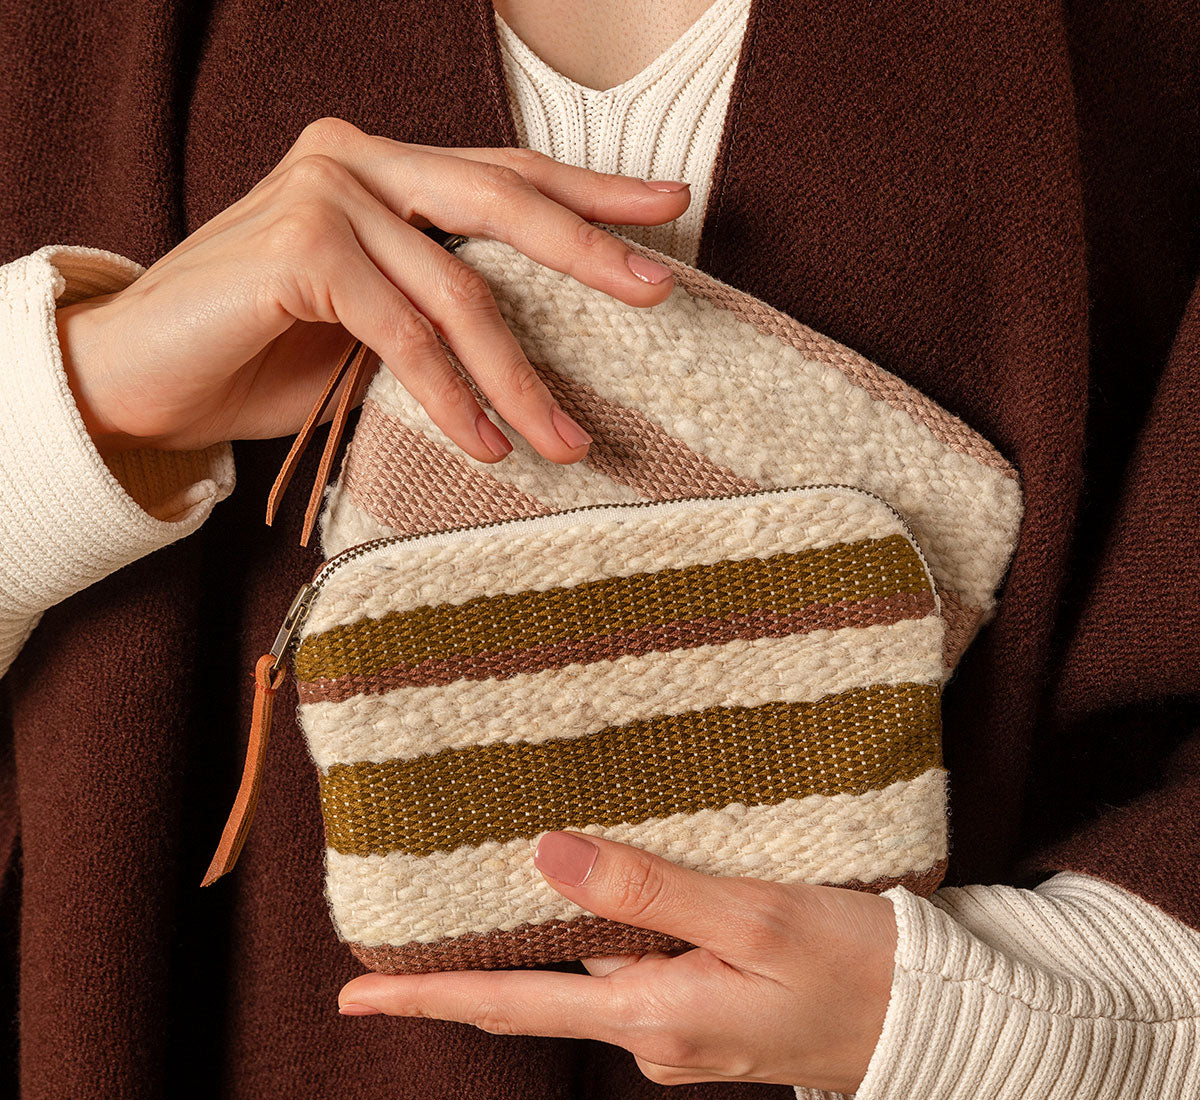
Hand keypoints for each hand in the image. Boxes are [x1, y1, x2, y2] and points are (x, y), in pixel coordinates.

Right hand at [55, 117, 689, 459]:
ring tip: (564, 443)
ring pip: (459, 291)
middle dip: (589, 250)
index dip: (588, 192)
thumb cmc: (263, 354)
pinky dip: (451, 396)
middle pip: (501, 203)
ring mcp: (324, 192)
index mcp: (381, 167)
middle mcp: (356, 159)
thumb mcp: (373, 322)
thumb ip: (440, 301)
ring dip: (519, 378)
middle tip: (660, 292)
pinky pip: (405, 332)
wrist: (143, 379)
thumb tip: (545, 339)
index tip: (668, 208)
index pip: (503, 174)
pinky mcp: (298, 246)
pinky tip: (486, 445)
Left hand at [337, 831, 898, 1094]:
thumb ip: (647, 889)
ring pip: (593, 974)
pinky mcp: (706, 1016)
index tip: (354, 1000)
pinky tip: (615, 897)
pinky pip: (633, 973)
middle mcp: (654, 1037)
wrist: (931, 1024)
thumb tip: (546, 856)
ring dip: (555, 934)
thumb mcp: (752, 917)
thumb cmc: (852, 967)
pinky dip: (611, 936)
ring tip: (522, 878)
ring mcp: (680, 1032)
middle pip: (542, 991)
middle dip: (471, 970)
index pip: (513, 1006)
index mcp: (655, 1017)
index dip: (428, 999)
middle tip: (407, 934)